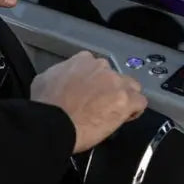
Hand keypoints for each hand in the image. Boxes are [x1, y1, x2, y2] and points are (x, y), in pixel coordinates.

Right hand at [30, 51, 147, 153]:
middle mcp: (102, 67)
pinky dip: (134, 111)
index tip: (93, 93)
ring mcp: (115, 82)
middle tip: (102, 105)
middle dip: (111, 90)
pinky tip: (125, 118)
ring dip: (125, 99)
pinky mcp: (125, 99)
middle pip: (116, 77)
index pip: (98, 68)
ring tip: (114, 113)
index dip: (97, 83)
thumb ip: (59, 74)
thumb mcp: (44, 79)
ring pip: (131, 88)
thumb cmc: (46, 105)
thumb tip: (60, 80)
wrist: (53, 122)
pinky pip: (140, 102)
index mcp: (83, 60)